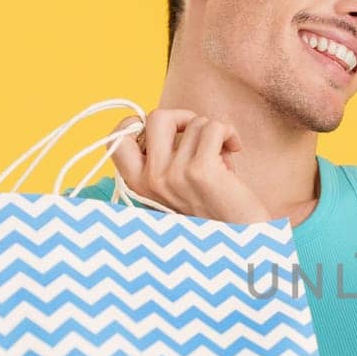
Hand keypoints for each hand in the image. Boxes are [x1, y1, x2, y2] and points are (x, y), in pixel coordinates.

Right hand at [108, 109, 271, 222]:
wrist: (241, 238)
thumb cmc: (214, 207)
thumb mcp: (177, 184)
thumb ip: (164, 157)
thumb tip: (170, 117)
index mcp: (139, 185)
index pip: (115, 140)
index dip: (135, 123)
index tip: (165, 130)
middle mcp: (151, 180)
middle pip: (156, 117)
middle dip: (184, 117)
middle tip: (201, 134)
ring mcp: (173, 175)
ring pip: (194, 122)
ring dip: (214, 133)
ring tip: (223, 157)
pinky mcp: (201, 171)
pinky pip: (214, 128)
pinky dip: (230, 133)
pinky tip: (235, 149)